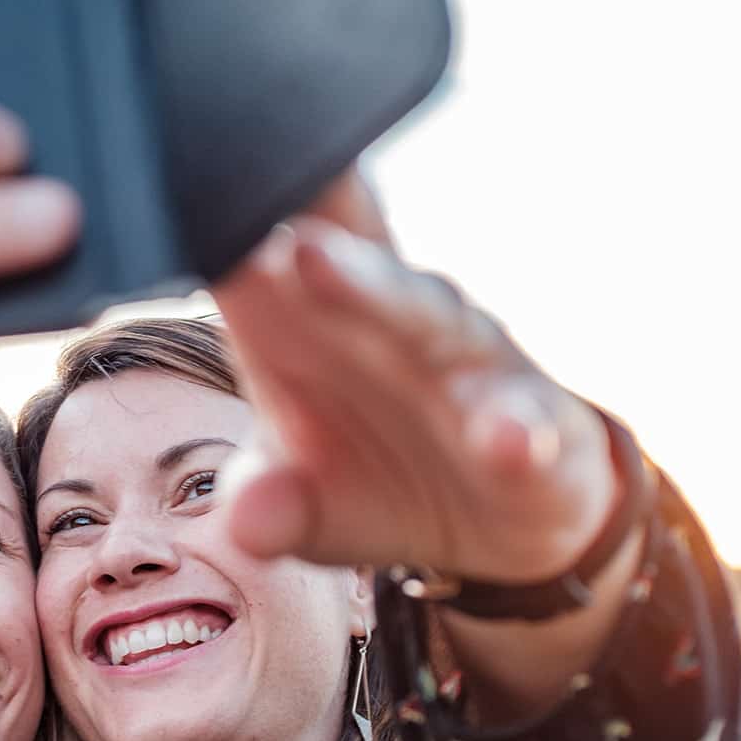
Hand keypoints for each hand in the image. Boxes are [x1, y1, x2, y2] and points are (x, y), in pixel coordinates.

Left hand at [209, 171, 614, 584]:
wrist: (496, 519)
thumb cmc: (376, 478)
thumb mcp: (306, 505)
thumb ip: (265, 502)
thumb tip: (247, 521)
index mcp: (315, 327)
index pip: (271, 265)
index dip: (240, 242)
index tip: (202, 219)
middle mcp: (395, 321)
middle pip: (355, 272)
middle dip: (318, 254)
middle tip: (281, 237)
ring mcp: (472, 364)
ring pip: (434, 320)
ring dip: (387, 297)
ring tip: (331, 271)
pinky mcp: (538, 423)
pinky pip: (525, 417)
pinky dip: (514, 427)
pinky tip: (505, 440)